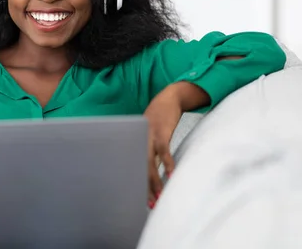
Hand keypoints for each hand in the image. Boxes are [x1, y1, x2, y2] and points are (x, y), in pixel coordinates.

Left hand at [144, 81, 210, 206]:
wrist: (169, 98)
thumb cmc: (160, 117)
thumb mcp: (149, 132)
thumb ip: (147, 148)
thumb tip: (151, 169)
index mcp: (133, 141)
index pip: (131, 165)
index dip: (134, 182)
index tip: (137, 198)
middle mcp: (138, 140)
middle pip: (138, 168)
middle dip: (144, 187)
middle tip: (148, 203)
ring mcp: (149, 137)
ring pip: (149, 163)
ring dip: (154, 182)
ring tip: (158, 197)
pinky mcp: (162, 133)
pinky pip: (164, 152)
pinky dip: (167, 164)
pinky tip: (170, 176)